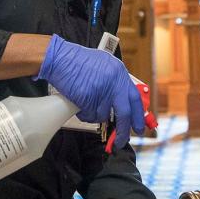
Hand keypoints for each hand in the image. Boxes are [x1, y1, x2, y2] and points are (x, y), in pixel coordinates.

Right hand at [34, 34, 144, 148]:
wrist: (60, 58)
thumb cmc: (78, 61)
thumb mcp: (105, 65)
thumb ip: (115, 82)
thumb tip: (121, 102)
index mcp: (119, 73)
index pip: (135, 99)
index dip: (138, 115)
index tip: (139, 127)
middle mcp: (113, 82)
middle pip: (124, 113)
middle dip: (123, 130)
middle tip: (121, 140)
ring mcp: (101, 90)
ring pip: (103, 116)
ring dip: (94, 115)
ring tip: (86, 102)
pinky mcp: (88, 97)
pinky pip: (89, 115)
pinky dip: (84, 114)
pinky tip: (79, 102)